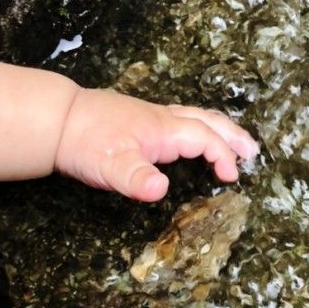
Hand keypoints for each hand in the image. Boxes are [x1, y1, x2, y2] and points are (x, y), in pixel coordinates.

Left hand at [55, 88, 258, 201]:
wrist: (56, 119)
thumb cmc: (84, 142)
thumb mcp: (110, 167)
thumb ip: (136, 179)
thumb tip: (160, 190)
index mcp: (163, 130)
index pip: (205, 139)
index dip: (222, 156)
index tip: (231, 177)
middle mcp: (162, 119)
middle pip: (208, 121)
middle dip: (232, 136)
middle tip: (252, 152)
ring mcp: (151, 117)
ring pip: (195, 117)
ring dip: (218, 129)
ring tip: (234, 142)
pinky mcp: (140, 120)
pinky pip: (181, 120)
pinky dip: (198, 127)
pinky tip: (192, 139)